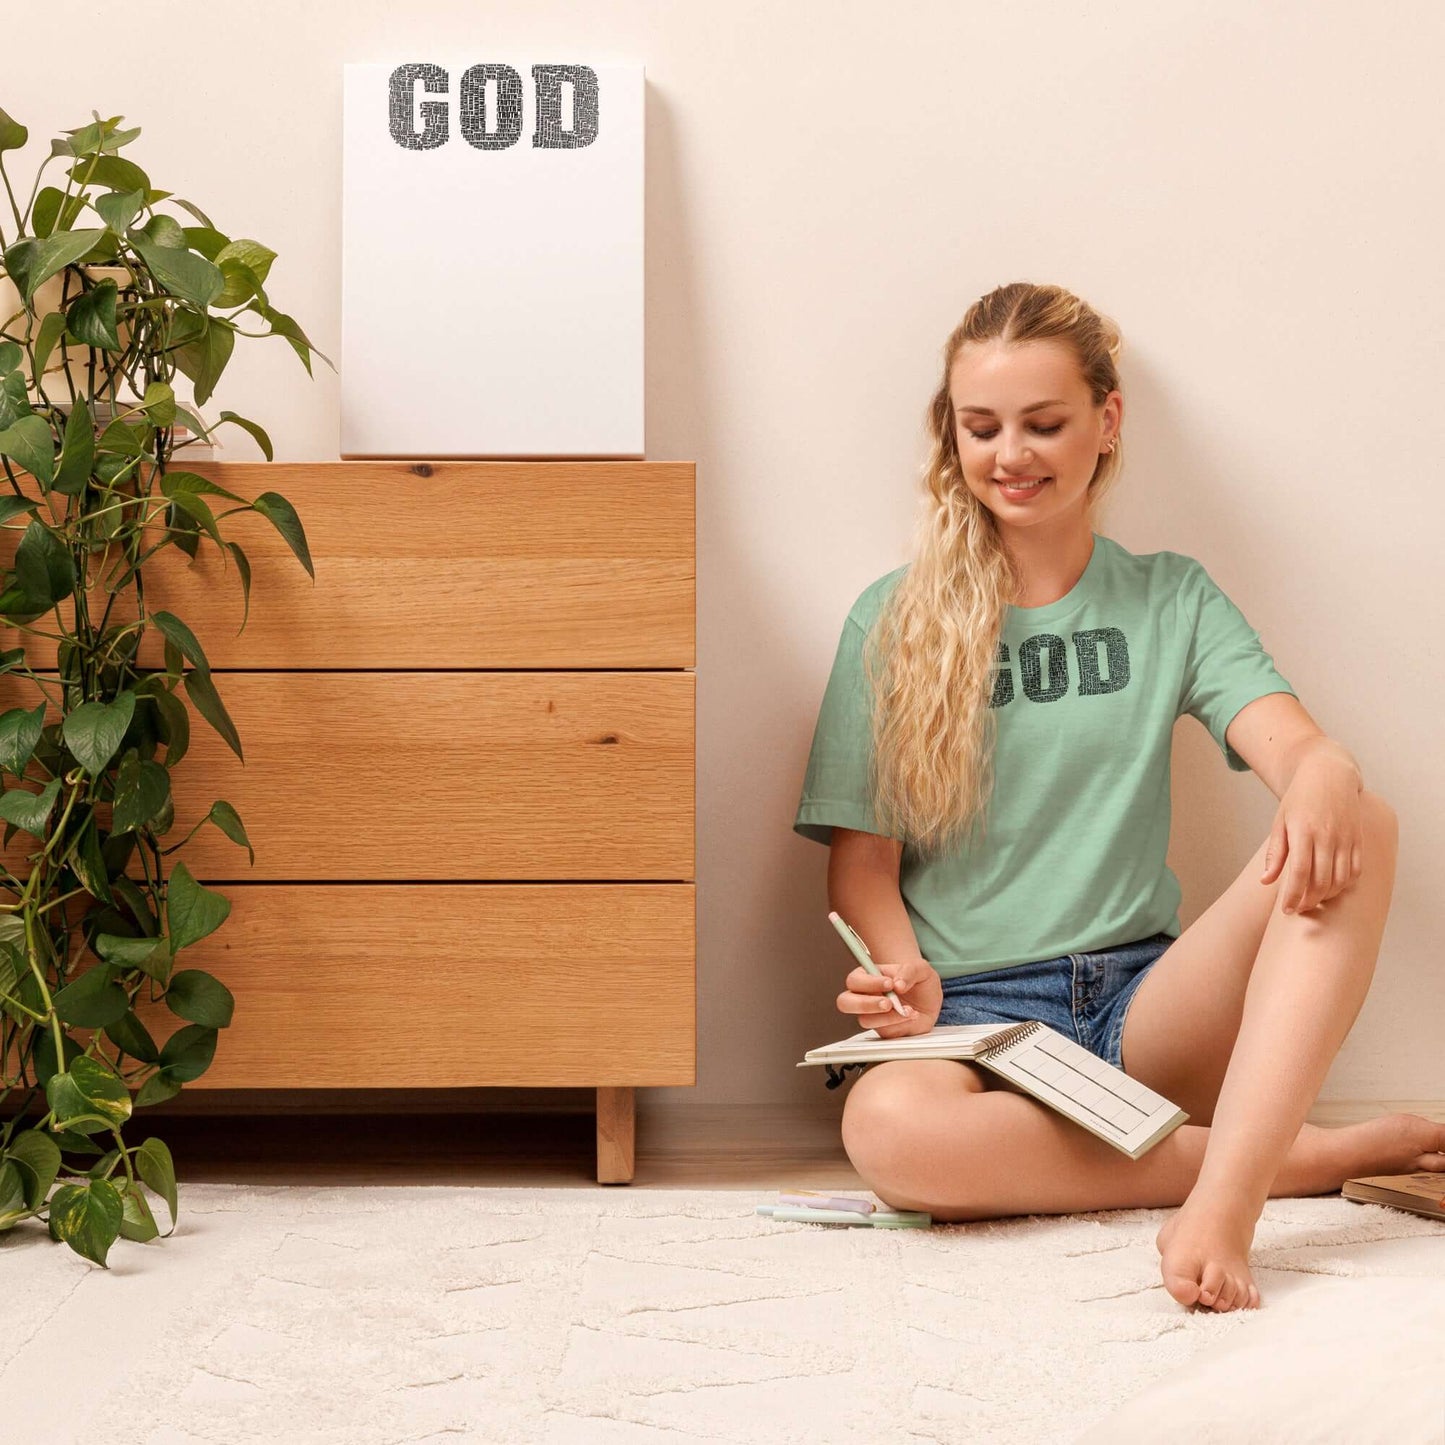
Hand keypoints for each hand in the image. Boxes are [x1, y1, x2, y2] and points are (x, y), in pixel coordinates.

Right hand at [836, 958, 942, 1038]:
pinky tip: (912, 1016)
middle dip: (866, 1004)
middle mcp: (864, 996)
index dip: (868, 983)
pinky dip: (899, 1024)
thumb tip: (898, 985)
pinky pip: (883, 1031)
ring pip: (864, 1020)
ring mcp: (871, 1015)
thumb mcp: (920, 969)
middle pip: (845, 1002)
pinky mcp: (882, 1029)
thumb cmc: (919, 981)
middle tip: (888, 1003)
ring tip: (907, 1010)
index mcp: (867, 976)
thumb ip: (910, 971)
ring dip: (887, 1017)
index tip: (889, 983)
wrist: (929, 1001)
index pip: (854, 980)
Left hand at [1261, 758, 1364, 913]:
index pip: (1299, 873)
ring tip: (1312, 900)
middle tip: (1298, 909)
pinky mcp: (1359, 839)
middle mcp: (1328, 836)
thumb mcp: (1280, 822)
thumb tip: (1265, 881)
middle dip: (1309, 901)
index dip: (1293, 896)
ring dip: (1327, 896)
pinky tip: (1332, 888)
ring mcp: (1346, 838)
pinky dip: (1345, 885)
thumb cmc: (1299, 799)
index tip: (1287, 910)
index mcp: (1303, 831)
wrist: (1329, 774)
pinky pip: (1356, 871)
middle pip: (1321, 881)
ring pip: (1341, 879)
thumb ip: (1275, 853)